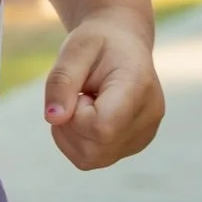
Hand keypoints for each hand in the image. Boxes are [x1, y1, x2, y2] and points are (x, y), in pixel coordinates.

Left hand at [43, 13, 163, 170]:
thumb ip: (61, 82)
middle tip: (78, 94)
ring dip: (71, 133)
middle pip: (94, 149)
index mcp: (139, 87)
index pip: (102, 127)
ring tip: (84, 102)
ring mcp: (144, 136)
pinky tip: (86, 115)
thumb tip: (53, 118)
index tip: (81, 90)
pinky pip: (93, 158)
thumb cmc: (97, 42)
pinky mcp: (134, 145)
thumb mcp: (74, 49)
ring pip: (91, 158)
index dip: (76, 114)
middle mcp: (148, 118)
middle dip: (70, 125)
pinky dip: (78, 140)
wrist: (122, 42)